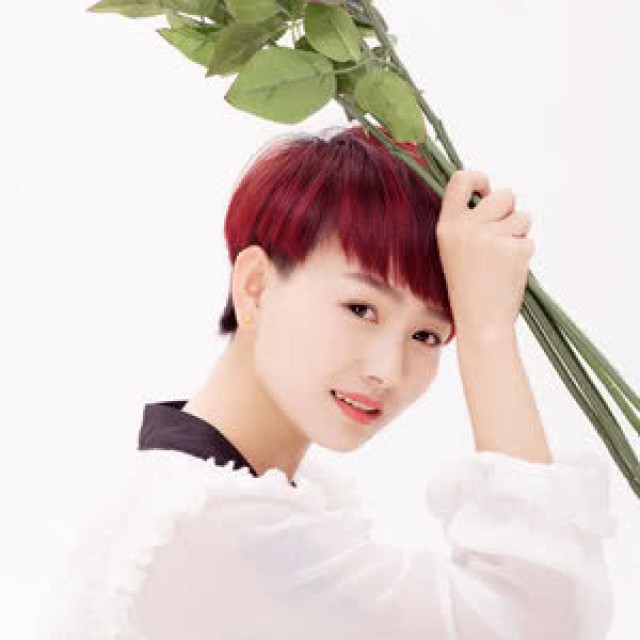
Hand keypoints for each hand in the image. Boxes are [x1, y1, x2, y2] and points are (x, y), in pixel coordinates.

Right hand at [436, 170, 533, 342]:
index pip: (461, 179)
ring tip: (502, 259)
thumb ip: (467, 222)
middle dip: (510, 212)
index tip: (487, 191)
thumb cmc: (468, 285)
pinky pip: (529, 239)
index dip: (479, 179)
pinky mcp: (515, 249)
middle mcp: (467, 227)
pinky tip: (509, 272)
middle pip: (504, 195)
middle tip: (500, 236)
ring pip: (522, 217)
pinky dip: (524, 254)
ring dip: (519, 234)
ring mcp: (492, 237)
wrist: (479, 320)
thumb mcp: (453, 249)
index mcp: (447, 225)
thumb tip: (492, 195)